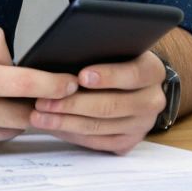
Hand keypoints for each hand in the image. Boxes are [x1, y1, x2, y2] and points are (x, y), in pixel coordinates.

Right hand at [0, 17, 80, 158]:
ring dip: (20, 116)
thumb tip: (16, 62)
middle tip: (55, 93)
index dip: (52, 84)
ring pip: (12, 130)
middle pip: (24, 113)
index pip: (21, 84)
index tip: (70, 83)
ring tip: (14, 99)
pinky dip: (0, 128)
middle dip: (43, 103)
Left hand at [29, 50, 165, 154]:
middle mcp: (152, 100)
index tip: (81, 76)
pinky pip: (97, 142)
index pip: (133, 74)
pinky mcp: (129, 142)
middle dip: (72, 104)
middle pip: (111, 106)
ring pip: (100, 127)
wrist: (134, 83)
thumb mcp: (115, 48)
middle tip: (43, 101)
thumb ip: (99, 51)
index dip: (107, 76)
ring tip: (39, 116)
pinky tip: (53, 127)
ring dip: (65, 122)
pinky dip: (72, 134)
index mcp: (152, 72)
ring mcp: (142, 125)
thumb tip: (64, 55)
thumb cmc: (115, 60)